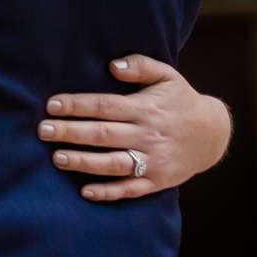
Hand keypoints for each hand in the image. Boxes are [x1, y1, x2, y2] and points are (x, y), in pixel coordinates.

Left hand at [41, 55, 232, 202]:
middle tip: (43, 131)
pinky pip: (130, 189)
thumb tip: (113, 65)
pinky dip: (108, 192)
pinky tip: (85, 191)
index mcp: (145, 108)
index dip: (77, 105)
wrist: (212, 134)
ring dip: (84, 162)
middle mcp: (147, 134)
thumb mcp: (167, 75)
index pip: (105, 106)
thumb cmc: (181, 100)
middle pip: (103, 134)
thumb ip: (141, 66)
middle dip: (71, 132)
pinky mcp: (157, 181)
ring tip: (57, 158)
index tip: (52, 104)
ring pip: (113, 163)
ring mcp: (152, 160)